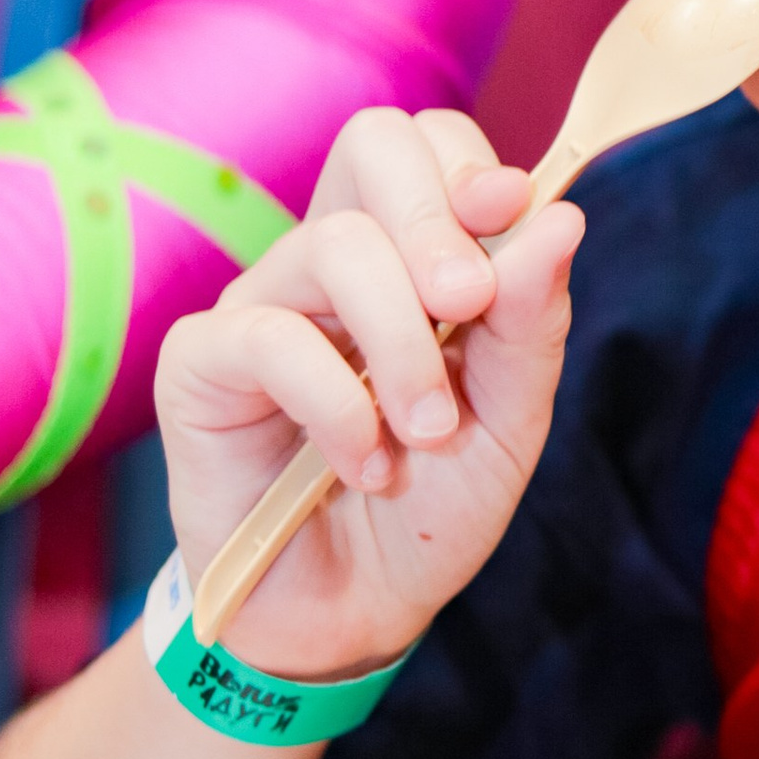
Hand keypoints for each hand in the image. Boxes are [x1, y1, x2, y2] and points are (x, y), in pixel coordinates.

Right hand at [155, 107, 579, 684]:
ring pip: (334, 244)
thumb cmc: (431, 506)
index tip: (507, 212)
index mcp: (412, 256)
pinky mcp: (201, 362)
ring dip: (401, 342)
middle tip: (468, 307)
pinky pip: (269, 336)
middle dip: (435, 219)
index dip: (471, 165)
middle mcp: (334, 260)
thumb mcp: (510, 420)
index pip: (432, 145)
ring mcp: (264, 302)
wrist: (353, 613)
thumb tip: (557, 213)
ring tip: (426, 429)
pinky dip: (336, 403)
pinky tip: (362, 463)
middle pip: (373, 145)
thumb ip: (531, 321)